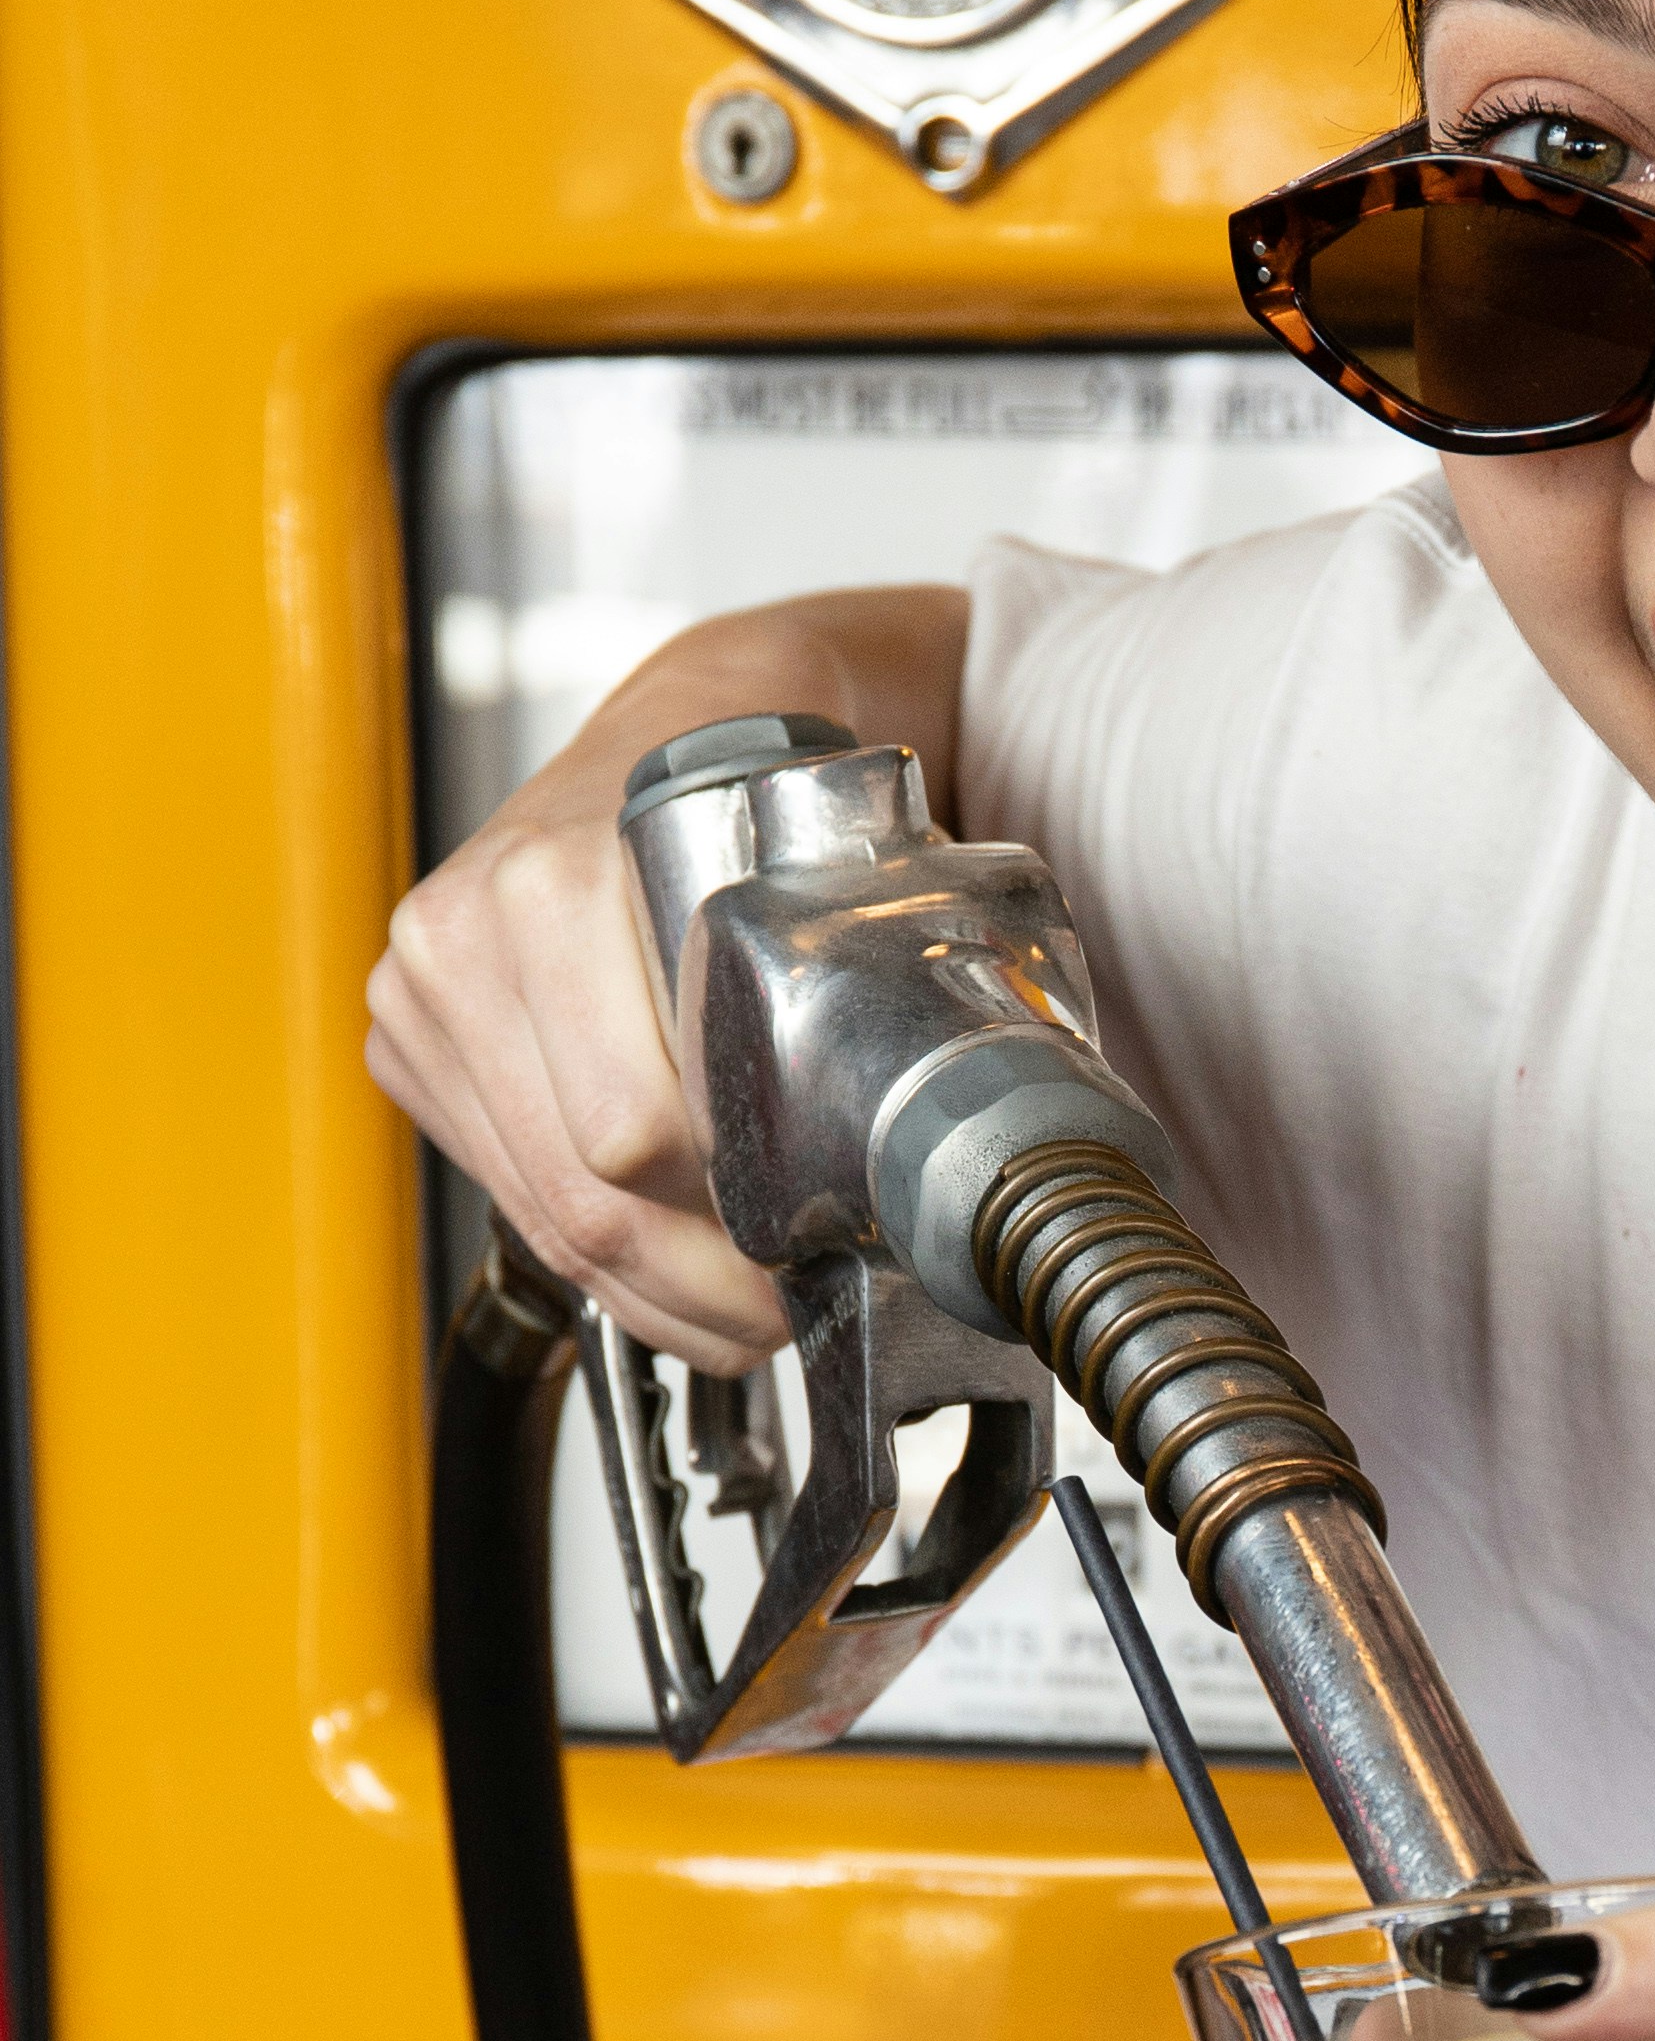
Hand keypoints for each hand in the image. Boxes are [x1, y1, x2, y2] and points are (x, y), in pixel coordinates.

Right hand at [362, 585, 969, 1368]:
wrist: (686, 728)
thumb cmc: (756, 805)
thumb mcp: (807, 891)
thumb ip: (808, 1036)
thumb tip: (857, 1224)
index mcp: (551, 888)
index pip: (633, 1135)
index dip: (733, 1228)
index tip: (810, 1260)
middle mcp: (465, 935)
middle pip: (583, 1193)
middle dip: (700, 1285)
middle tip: (783, 1312)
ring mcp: (425, 991)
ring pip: (544, 1216)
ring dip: (651, 1291)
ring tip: (738, 1308)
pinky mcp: (411, 1044)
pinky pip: (508, 1198)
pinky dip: (594, 1255)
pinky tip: (662, 1266)